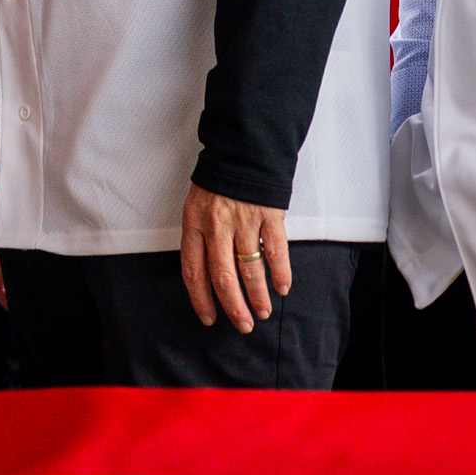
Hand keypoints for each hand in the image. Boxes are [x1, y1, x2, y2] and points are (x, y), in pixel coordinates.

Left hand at [181, 186, 290, 333]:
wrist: (242, 149)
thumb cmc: (219, 180)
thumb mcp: (197, 204)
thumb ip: (201, 236)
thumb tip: (206, 273)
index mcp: (195, 223)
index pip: (193, 270)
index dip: (200, 298)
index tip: (208, 317)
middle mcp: (217, 225)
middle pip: (223, 276)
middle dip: (233, 306)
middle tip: (242, 324)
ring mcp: (244, 221)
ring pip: (249, 268)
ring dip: (257, 294)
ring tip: (262, 311)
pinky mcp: (268, 215)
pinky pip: (274, 250)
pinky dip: (280, 272)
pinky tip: (281, 287)